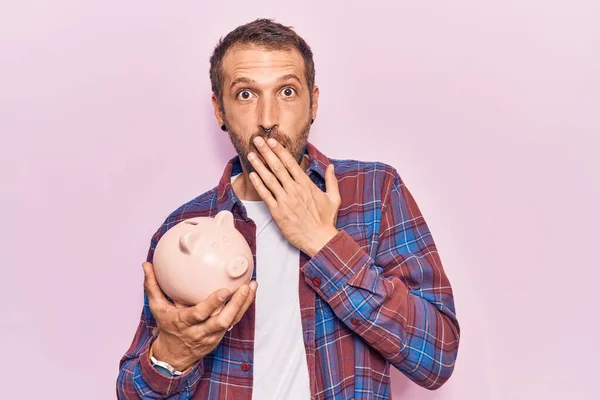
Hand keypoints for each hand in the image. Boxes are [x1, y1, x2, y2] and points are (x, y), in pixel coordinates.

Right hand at [142, 262, 256, 370]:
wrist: (174, 355)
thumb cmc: (167, 327)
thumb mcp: (157, 308)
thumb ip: (152, 286)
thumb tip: (146, 265)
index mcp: (183, 322)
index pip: (199, 314)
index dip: (213, 304)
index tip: (224, 291)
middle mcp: (200, 331)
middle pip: (221, 320)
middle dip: (236, 305)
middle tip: (245, 287)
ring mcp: (212, 335)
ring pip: (232, 321)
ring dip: (244, 304)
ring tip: (251, 286)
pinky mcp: (220, 335)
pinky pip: (235, 321)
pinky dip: (244, 307)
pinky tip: (250, 292)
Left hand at [247, 137, 340, 256]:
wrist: (319, 239)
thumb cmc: (326, 220)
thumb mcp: (334, 198)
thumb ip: (331, 180)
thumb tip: (331, 166)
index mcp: (306, 185)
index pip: (290, 163)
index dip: (279, 150)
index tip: (271, 141)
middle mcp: (294, 190)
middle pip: (277, 167)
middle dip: (266, 152)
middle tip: (257, 140)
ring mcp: (285, 201)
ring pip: (269, 179)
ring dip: (259, 165)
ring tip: (251, 154)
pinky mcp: (278, 212)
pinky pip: (265, 195)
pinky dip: (258, 184)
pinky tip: (252, 175)